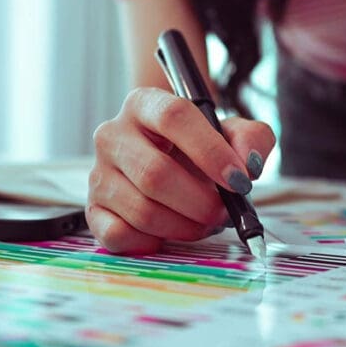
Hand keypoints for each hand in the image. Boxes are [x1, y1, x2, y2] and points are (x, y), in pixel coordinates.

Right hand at [87, 87, 275, 252]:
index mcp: (144, 104)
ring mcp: (98, 174)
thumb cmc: (201, 148)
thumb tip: (248, 165)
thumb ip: (252, 139)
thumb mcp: (233, 134)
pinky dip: (154, 242)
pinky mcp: (93, 210)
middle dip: (200, 203)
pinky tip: (172, 232)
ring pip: (142, 211)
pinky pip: (120, 235)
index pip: (174, 116)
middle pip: (155, 174)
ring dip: (185, 227)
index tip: (240, 180)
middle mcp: (112, 134)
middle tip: (225, 214)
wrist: (169, 161)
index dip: (210, 151)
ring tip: (206, 223)